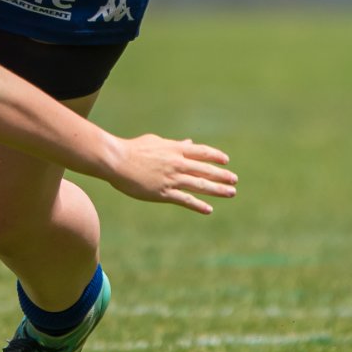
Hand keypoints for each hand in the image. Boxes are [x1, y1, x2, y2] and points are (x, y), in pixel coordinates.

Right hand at [107, 136, 237, 214]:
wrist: (116, 160)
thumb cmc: (133, 149)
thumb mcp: (156, 142)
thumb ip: (174, 144)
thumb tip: (188, 143)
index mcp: (175, 149)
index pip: (201, 152)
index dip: (215, 156)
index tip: (226, 161)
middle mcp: (177, 163)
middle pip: (205, 170)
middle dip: (222, 175)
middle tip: (234, 180)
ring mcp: (171, 178)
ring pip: (200, 185)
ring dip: (217, 189)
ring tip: (231, 193)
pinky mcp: (163, 192)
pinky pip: (185, 199)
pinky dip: (198, 204)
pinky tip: (208, 209)